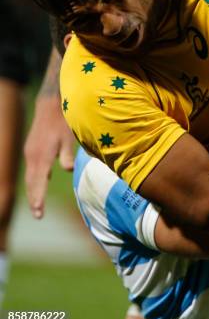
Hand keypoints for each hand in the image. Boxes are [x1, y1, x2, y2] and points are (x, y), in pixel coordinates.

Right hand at [24, 94, 75, 218]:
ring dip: (33, 191)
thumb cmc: (63, 121)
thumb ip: (67, 156)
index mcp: (41, 157)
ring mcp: (30, 152)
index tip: (39, 213)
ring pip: (30, 177)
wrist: (51, 104)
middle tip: (38, 215)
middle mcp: (32, 157)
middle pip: (31, 183)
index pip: (38, 184)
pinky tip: (39, 184)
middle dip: (34, 199)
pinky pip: (31, 169)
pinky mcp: (31, 148)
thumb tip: (68, 171)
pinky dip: (34, 180)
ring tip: (38, 206)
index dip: (38, 199)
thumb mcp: (69, 138)